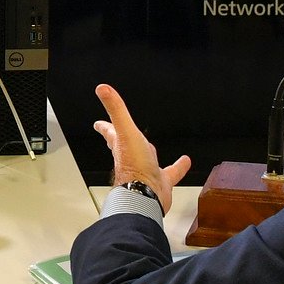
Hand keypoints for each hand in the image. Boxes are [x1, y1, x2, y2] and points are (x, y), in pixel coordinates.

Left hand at [93, 83, 190, 212]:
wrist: (145, 194)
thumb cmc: (133, 165)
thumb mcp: (126, 131)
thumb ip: (116, 109)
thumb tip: (102, 89)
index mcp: (122, 146)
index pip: (110, 133)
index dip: (104, 127)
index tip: (98, 124)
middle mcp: (132, 158)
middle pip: (126, 146)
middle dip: (121, 140)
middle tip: (120, 134)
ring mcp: (147, 171)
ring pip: (148, 160)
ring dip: (149, 154)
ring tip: (153, 149)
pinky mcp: (162, 182)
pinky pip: (172, 172)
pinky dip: (178, 167)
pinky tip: (185, 162)